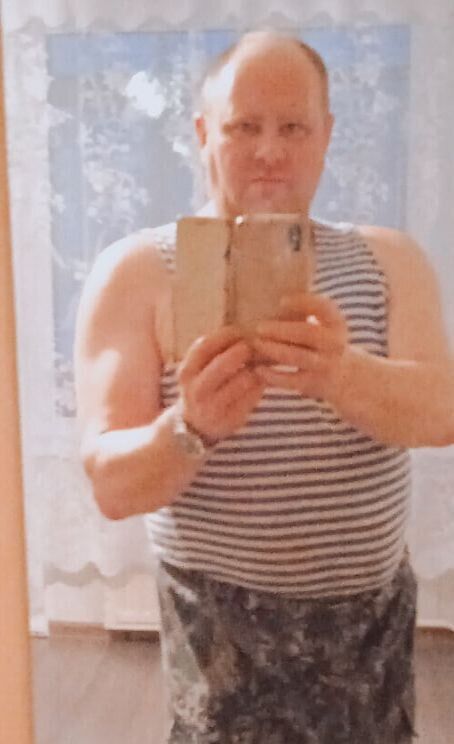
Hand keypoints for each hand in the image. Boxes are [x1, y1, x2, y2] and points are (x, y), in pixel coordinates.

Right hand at [177, 326, 265, 442]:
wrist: (194, 426)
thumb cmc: (202, 387)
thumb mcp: (198, 369)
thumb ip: (214, 352)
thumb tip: (245, 330)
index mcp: (187, 372)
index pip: (205, 346)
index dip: (225, 335)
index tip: (241, 330)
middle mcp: (197, 390)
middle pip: (223, 364)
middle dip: (241, 352)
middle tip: (253, 346)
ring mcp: (213, 408)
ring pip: (242, 381)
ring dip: (255, 368)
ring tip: (261, 363)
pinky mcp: (231, 420)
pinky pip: (253, 397)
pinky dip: (260, 386)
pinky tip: (261, 381)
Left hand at [252, 293, 348, 400]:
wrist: (344, 376)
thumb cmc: (321, 342)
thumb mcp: (323, 324)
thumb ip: (304, 310)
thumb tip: (269, 292)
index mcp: (336, 323)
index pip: (323, 307)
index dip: (303, 302)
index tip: (281, 300)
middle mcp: (334, 343)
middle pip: (307, 333)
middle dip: (281, 329)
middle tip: (258, 327)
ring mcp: (325, 364)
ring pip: (298, 356)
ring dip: (274, 350)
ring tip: (255, 343)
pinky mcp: (314, 384)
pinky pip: (291, 380)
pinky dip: (273, 375)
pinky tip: (257, 369)